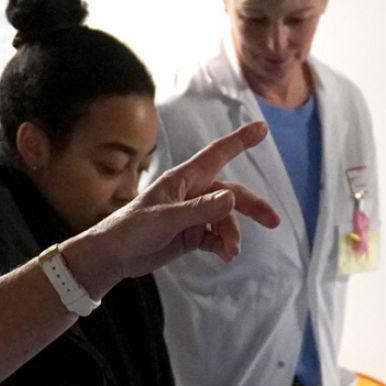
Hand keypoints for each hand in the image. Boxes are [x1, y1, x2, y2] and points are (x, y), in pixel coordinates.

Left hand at [67, 122, 280, 291]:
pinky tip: (224, 255)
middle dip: (252, 206)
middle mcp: (191, 193)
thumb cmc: (130, 230)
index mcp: (183, 180)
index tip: (263, 128)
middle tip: (274, 221)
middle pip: (230, 194)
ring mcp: (192, 214)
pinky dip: (222, 244)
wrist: (112, 257)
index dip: (240, 141)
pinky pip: (215, 236)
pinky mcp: (190, 234)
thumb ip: (199, 209)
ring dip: (231, 235)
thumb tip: (232, 197)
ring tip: (230, 253)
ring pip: (224, 219)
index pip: (217, 155)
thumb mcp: (165, 220)